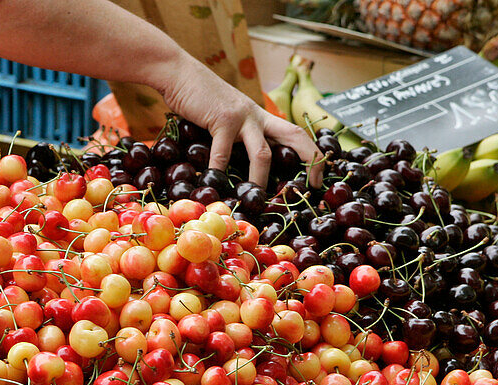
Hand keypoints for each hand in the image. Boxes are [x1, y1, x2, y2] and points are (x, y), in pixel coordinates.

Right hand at [158, 55, 323, 187]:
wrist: (179, 73)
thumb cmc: (199, 99)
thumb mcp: (226, 117)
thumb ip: (237, 136)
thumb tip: (238, 168)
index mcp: (261, 117)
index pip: (296, 134)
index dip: (312, 153)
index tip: (318, 176)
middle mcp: (258, 116)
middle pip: (295, 136)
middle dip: (310, 160)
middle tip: (314, 185)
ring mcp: (242, 117)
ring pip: (263, 153)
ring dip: (261, 180)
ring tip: (258, 199)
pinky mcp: (222, 119)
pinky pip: (223, 153)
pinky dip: (218, 172)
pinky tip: (214, 183)